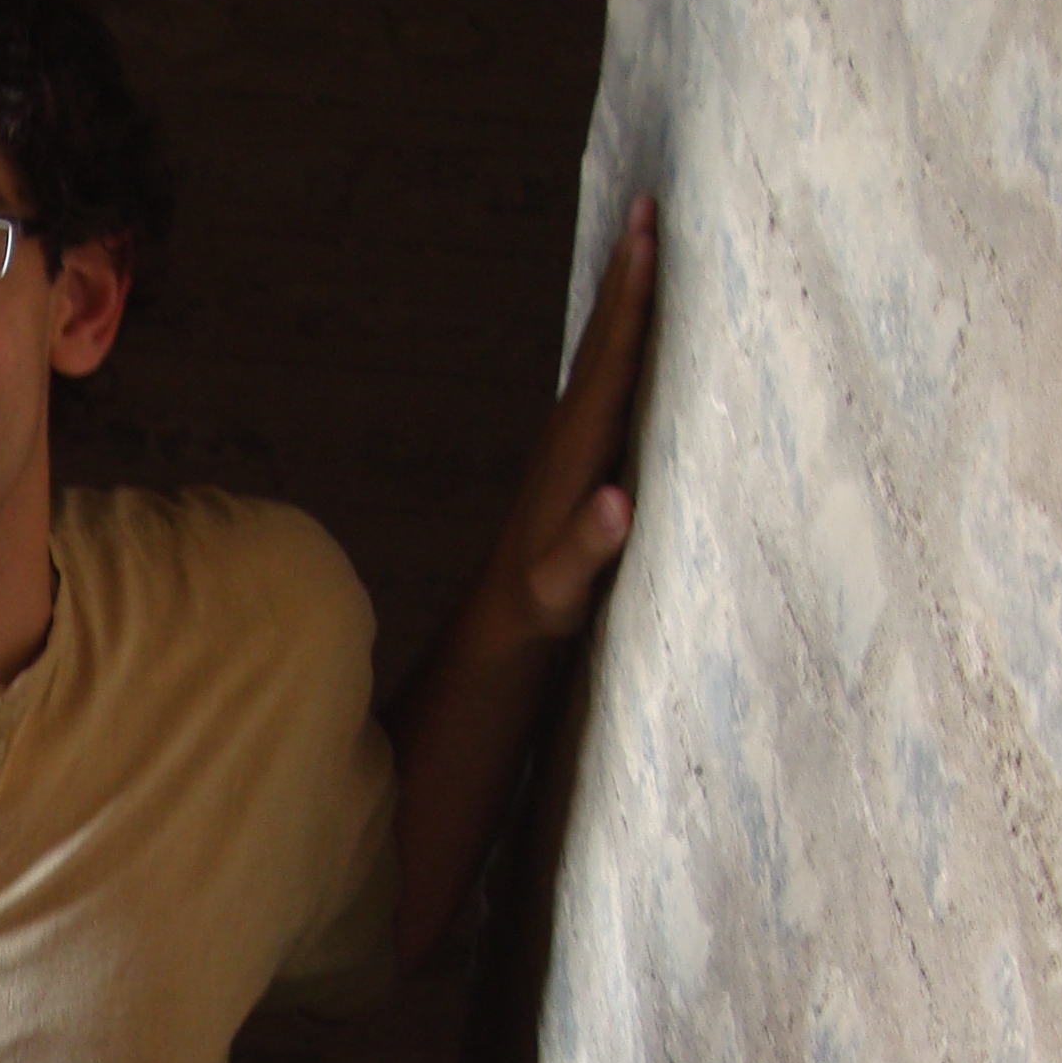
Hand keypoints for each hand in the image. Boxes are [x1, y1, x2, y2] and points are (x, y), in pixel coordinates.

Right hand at [384, 195, 656, 969]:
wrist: (403, 842)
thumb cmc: (470, 757)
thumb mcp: (538, 662)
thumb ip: (567, 600)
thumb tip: (611, 542)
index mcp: (541, 549)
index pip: (587, 422)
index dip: (621, 334)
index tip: (650, 238)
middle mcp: (530, 556)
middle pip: (586, 417)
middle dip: (627, 318)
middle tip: (658, 220)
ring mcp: (523, 600)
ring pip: (574, 476)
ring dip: (612, 384)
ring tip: (646, 290)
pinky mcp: (517, 652)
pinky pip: (554, 593)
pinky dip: (584, 545)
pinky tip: (619, 499)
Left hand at [481, 194, 653, 640]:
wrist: (503, 618)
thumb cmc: (538, 606)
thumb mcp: (561, 588)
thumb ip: (586, 549)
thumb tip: (617, 501)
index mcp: (574, 451)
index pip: (610, 362)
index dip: (632, 303)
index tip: (647, 243)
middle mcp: (571, 430)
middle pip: (605, 337)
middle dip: (627, 273)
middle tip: (648, 205)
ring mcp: (576, 435)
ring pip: (606, 349)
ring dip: (626, 293)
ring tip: (647, 235)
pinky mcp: (585, 448)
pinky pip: (612, 373)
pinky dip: (629, 332)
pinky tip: (643, 316)